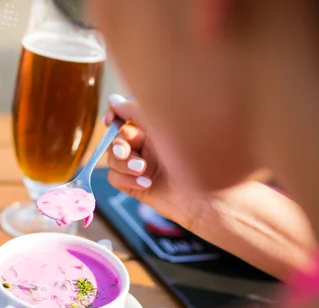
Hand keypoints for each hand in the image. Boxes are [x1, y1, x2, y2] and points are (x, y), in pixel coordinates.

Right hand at [104, 94, 200, 228]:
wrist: (208, 195)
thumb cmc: (195, 156)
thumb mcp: (164, 127)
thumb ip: (136, 112)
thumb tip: (112, 101)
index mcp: (155, 128)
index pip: (124, 117)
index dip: (113, 117)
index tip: (110, 120)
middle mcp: (147, 146)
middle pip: (114, 139)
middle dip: (118, 144)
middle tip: (125, 151)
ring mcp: (140, 167)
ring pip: (112, 160)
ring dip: (124, 164)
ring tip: (144, 170)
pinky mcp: (136, 187)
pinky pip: (115, 178)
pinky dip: (127, 180)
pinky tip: (147, 183)